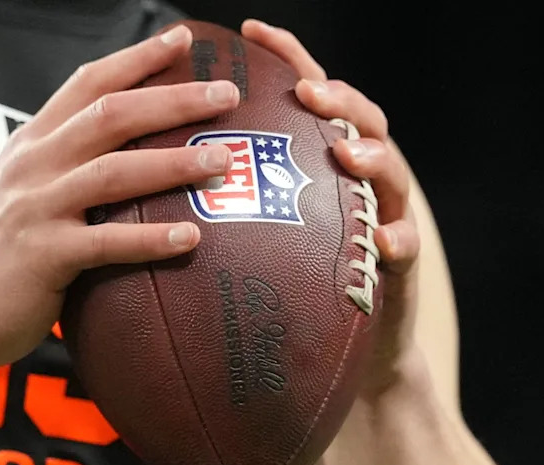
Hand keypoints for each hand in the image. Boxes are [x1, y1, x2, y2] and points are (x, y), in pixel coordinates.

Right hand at [0, 26, 238, 369]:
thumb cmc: (3, 253)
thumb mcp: (25, 191)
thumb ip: (66, 164)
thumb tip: (131, 153)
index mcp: (32, 143)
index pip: (87, 83)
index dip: (136, 58)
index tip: (181, 40)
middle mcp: (34, 165)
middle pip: (111, 115)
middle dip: (173, 99)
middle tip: (225, 94)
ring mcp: (36, 207)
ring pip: (113, 172)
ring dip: (172, 162)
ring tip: (221, 160)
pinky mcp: (44, 254)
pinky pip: (107, 242)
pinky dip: (150, 239)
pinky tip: (190, 237)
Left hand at [242, 19, 420, 395]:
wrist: (327, 352)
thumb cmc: (277, 282)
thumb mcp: (242, 232)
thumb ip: (212, 195)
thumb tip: (137, 173)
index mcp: (311, 162)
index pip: (300, 98)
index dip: (285, 59)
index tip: (249, 32)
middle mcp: (351, 180)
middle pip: (357, 120)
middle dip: (337, 98)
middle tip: (307, 91)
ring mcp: (381, 216)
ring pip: (391, 173)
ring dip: (374, 159)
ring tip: (348, 155)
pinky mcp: (398, 263)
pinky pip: (406, 246)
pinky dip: (399, 240)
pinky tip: (386, 243)